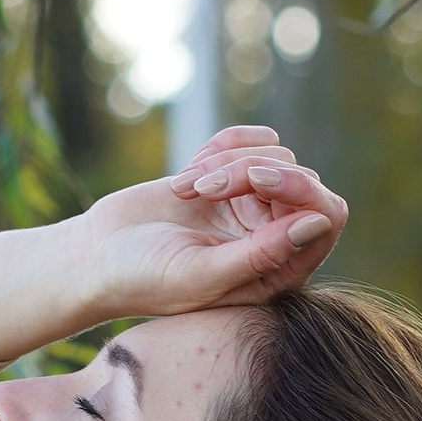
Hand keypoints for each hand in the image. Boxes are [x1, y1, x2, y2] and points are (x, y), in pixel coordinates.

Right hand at [0, 128, 346, 360]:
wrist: (96, 257)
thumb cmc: (144, 278)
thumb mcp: (203, 273)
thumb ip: (264, 254)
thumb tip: (320, 221)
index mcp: (278, 271)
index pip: (325, 217)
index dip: (300, 189)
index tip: (254, 180)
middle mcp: (272, 238)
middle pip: (298, 179)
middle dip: (251, 173)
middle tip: (204, 186)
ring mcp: (251, 208)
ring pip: (272, 156)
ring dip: (226, 163)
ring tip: (185, 189)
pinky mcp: (229, 179)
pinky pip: (247, 141)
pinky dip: (219, 147)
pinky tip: (184, 177)